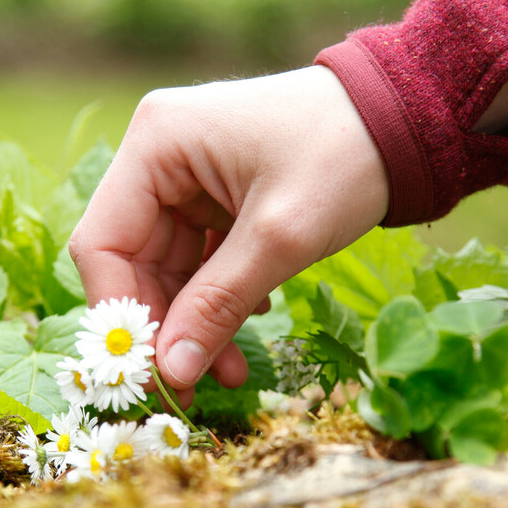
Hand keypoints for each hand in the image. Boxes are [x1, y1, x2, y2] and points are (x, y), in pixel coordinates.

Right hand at [68, 66, 389, 402]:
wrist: (404, 119)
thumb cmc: (344, 156)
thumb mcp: (279, 237)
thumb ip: (219, 304)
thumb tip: (172, 372)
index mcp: (156, 144)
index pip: (103, 243)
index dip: (121, 312)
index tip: (150, 370)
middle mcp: (159, 155)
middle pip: (133, 260)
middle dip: (166, 326)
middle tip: (191, 388)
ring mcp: (187, 175)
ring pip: (169, 267)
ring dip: (196, 321)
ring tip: (231, 372)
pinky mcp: (215, 194)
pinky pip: (200, 258)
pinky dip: (219, 296)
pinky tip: (251, 322)